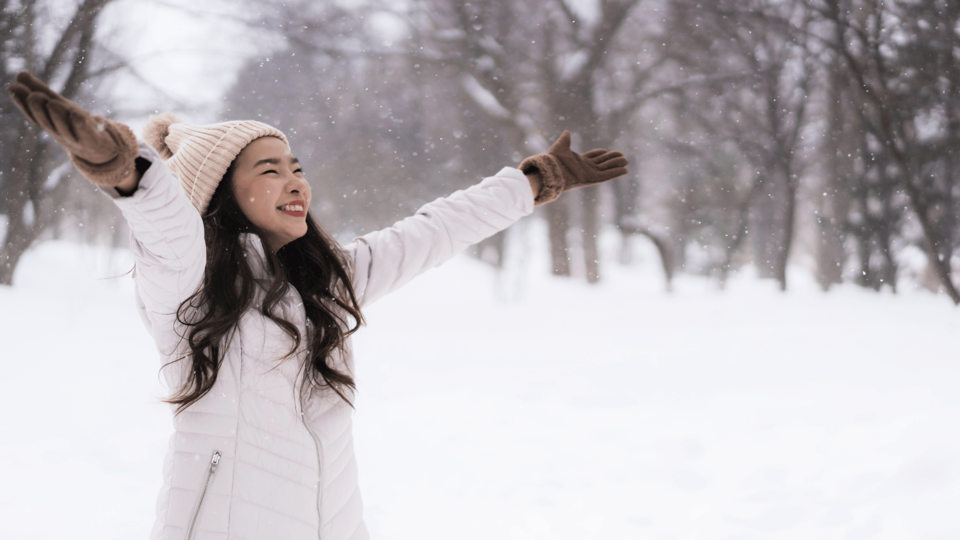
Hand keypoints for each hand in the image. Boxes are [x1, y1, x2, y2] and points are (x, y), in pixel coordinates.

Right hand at [8, 71, 138, 186]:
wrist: (99, 149)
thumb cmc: (74, 123)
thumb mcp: (57, 104)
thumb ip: (40, 90)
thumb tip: (19, 74)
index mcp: (48, 121)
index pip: (32, 112)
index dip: (22, 102)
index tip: (13, 87)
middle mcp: (58, 130)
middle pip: (45, 121)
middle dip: (39, 108)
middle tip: (35, 96)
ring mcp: (74, 137)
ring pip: (62, 127)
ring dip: (58, 115)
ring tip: (54, 103)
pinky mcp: (92, 139)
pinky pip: (85, 133)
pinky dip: (80, 125)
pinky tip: (77, 116)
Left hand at [520, 130, 628, 204]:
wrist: (551, 171)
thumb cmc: (553, 161)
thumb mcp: (560, 146)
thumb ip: (565, 140)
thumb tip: (567, 132)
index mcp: (579, 161)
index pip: (593, 157)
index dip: (600, 154)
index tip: (606, 151)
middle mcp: (585, 168)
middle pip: (602, 163)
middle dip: (612, 159)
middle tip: (623, 156)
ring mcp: (589, 174)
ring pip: (606, 169)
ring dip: (616, 165)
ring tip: (626, 161)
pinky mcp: (591, 179)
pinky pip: (606, 176)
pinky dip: (615, 173)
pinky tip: (625, 170)